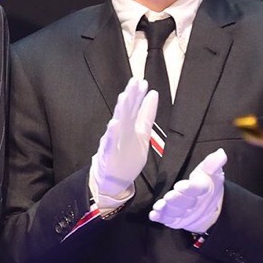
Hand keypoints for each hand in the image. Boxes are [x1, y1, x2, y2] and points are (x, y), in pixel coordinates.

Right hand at [89, 78, 157, 207]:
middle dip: (130, 96)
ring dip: (120, 111)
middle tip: (134, 81)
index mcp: (129, 126)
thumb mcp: (141, 134)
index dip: (138, 95)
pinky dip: (111, 134)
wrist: (112, 181)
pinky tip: (113, 124)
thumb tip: (153, 93)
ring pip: (117, 124)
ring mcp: (113, 142)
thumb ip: (146, 114)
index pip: (134, 108)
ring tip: (124, 96)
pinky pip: (109, 143)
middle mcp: (120, 131)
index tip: (142, 81)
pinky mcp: (108, 154)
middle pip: (126, 111)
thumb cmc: (125, 155)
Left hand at [149, 148, 226, 232]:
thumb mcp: (211, 171)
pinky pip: (168, 220)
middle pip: (186, 203)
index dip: (189, 189)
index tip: (180, 186)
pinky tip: (153, 215)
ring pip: (176, 213)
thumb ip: (213, 163)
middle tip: (168, 196)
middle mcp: (194, 203)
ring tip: (158, 206)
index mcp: (203, 189)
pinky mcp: (176, 219)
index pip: (197, 189)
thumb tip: (220, 153)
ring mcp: (185, 212)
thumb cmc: (207, 183)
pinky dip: (161, 218)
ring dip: (167, 210)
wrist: (208, 205)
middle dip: (176, 200)